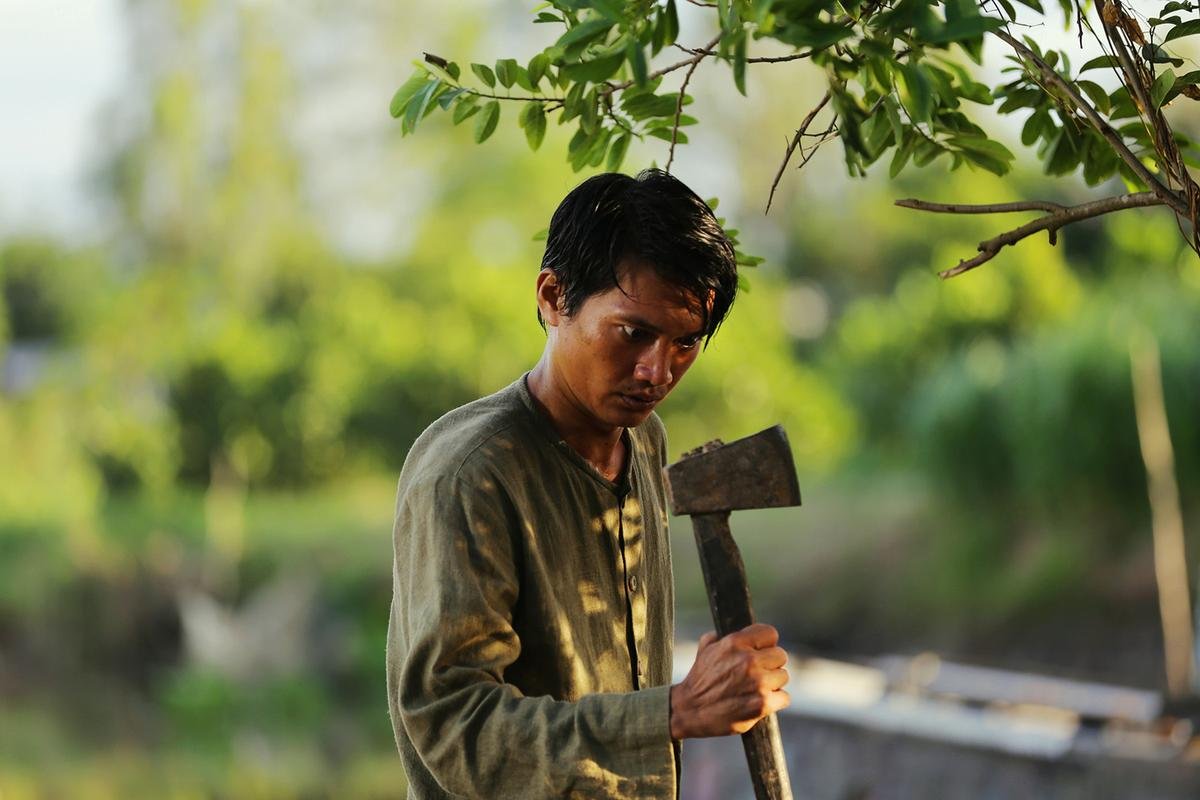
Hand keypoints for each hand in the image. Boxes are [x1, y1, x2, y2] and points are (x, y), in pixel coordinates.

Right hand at [668, 623, 789, 738]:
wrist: (690, 710)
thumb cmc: (699, 679)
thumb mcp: (705, 649)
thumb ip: (723, 636)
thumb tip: (739, 630)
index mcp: (735, 643)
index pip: (770, 634)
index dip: (766, 644)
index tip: (762, 652)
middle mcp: (748, 660)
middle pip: (780, 655)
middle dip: (770, 664)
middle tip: (758, 673)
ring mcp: (757, 682)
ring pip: (783, 677)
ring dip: (773, 683)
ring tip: (756, 688)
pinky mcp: (762, 704)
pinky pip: (784, 697)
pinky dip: (775, 701)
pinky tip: (760, 701)